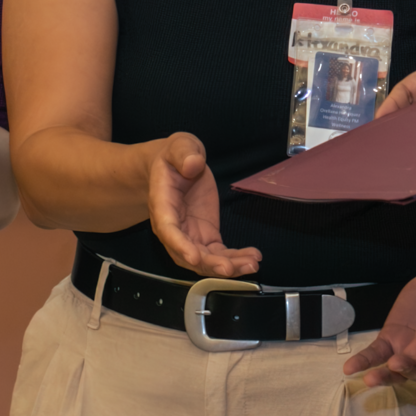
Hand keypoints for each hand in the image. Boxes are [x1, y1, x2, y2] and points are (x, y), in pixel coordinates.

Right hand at [148, 133, 260, 278]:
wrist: (177, 166)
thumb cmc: (175, 156)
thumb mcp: (179, 146)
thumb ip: (185, 154)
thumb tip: (193, 165)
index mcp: (162, 206)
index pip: (168, 231)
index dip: (180, 246)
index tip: (195, 258)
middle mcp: (174, 228)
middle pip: (188, 254)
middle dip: (209, 264)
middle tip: (230, 268)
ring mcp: (190, 235)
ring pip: (205, 260)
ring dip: (227, 266)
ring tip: (251, 264)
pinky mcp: (205, 237)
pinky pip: (219, 254)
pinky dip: (235, 259)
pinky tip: (253, 258)